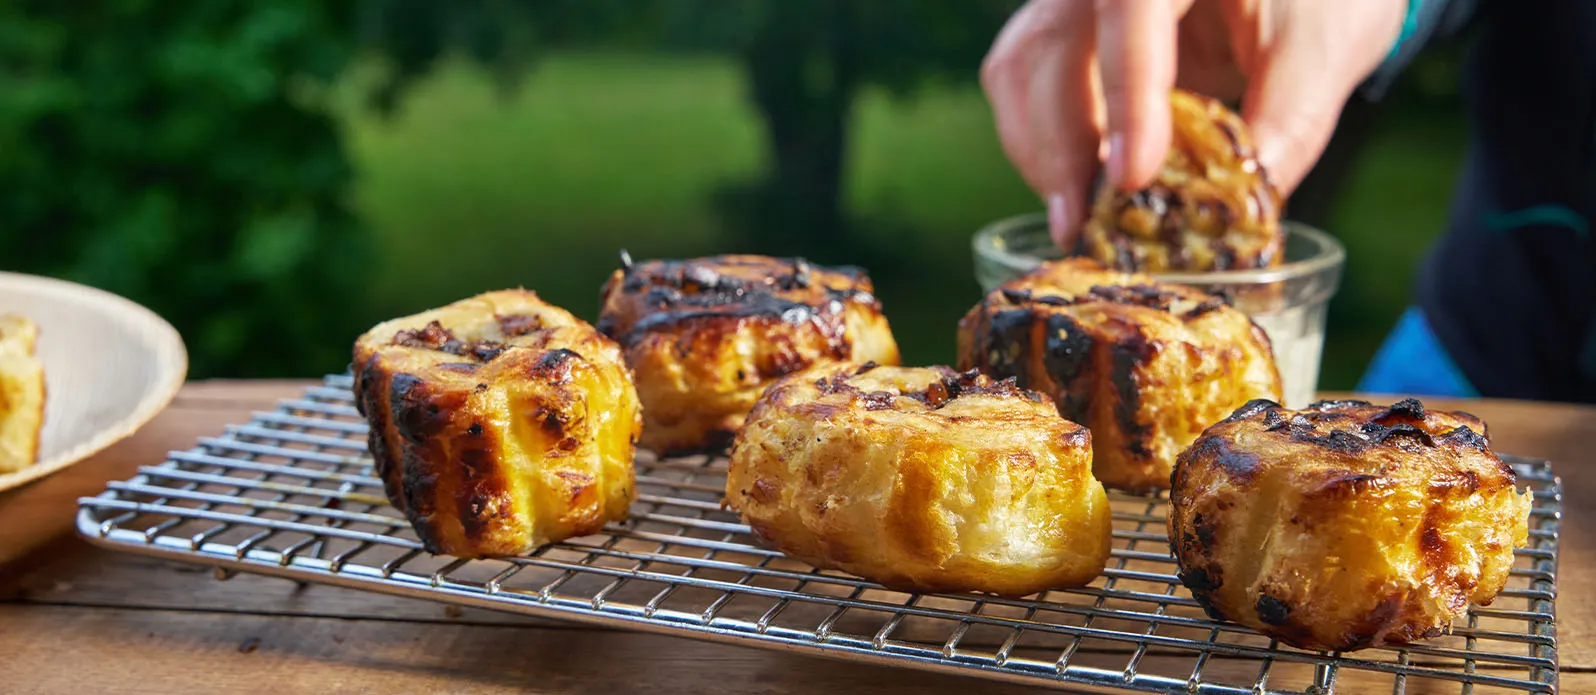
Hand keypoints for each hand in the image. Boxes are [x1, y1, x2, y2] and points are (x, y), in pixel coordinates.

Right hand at [981, 0, 1405, 247]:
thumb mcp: (1325, 46)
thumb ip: (1289, 120)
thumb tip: (1242, 210)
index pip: (1129, 12)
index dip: (1125, 97)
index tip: (1132, 178)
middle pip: (1046, 49)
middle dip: (1057, 145)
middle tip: (1084, 225)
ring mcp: (1076, 3)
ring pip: (1018, 71)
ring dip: (1040, 152)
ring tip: (1080, 220)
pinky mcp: (1068, 36)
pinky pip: (1026, 85)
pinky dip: (1045, 147)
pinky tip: (1082, 192)